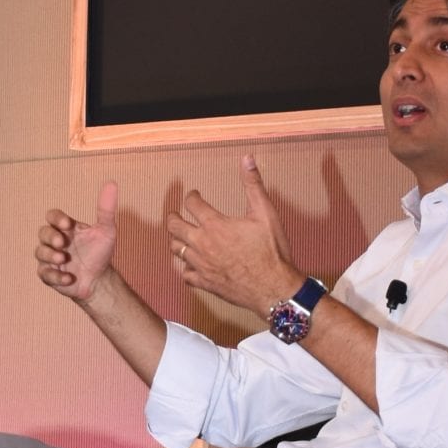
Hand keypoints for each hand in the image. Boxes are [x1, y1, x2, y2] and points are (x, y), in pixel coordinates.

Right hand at [36, 183, 118, 301]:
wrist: (100, 280)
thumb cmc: (99, 253)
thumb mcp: (106, 231)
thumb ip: (106, 209)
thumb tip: (111, 183)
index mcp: (65, 228)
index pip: (52, 216)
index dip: (56, 218)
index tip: (67, 223)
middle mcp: (54, 242)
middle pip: (42, 233)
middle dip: (50, 237)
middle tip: (61, 243)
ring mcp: (50, 259)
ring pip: (40, 253)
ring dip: (50, 255)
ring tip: (63, 259)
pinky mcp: (50, 276)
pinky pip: (45, 274)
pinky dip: (56, 276)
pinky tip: (69, 278)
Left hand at [167, 157, 297, 318]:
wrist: (274, 288)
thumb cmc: (271, 252)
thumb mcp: (266, 213)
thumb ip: (253, 185)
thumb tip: (247, 159)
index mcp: (215, 225)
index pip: (192, 204)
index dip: (191, 196)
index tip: (194, 195)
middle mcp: (203, 244)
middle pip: (174, 227)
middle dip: (173, 218)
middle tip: (174, 215)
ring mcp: (201, 265)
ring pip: (176, 250)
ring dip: (175, 241)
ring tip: (178, 237)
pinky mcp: (205, 283)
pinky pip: (185, 275)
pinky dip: (184, 267)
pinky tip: (189, 265)